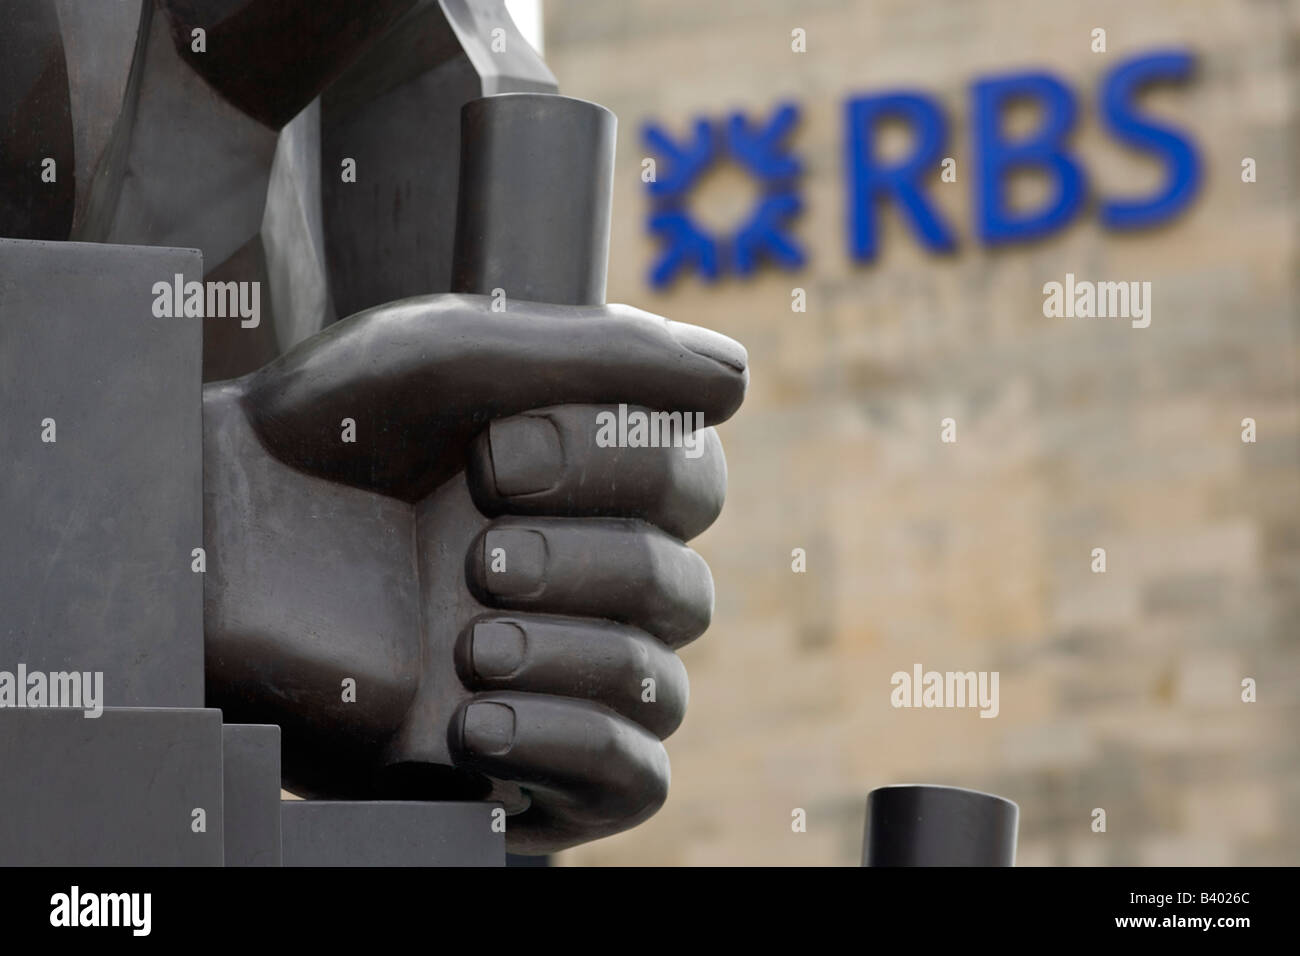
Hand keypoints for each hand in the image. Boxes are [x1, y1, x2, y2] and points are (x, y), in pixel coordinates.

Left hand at [203, 293, 746, 852]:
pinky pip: (633, 780)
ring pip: (664, 687)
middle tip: (478, 556)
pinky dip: (577, 747)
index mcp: (591, 484)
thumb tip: (740, 378)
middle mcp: (585, 578)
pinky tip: (478, 726)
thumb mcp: (460, 352)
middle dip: (590, 567)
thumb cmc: (327, 429)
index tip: (494, 456)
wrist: (209, 542)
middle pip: (685, 592)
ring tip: (473, 642)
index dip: (620, 469)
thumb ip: (607, 351)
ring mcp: (555, 674)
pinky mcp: (523, 766)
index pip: (693, 486)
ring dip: (579, 656)